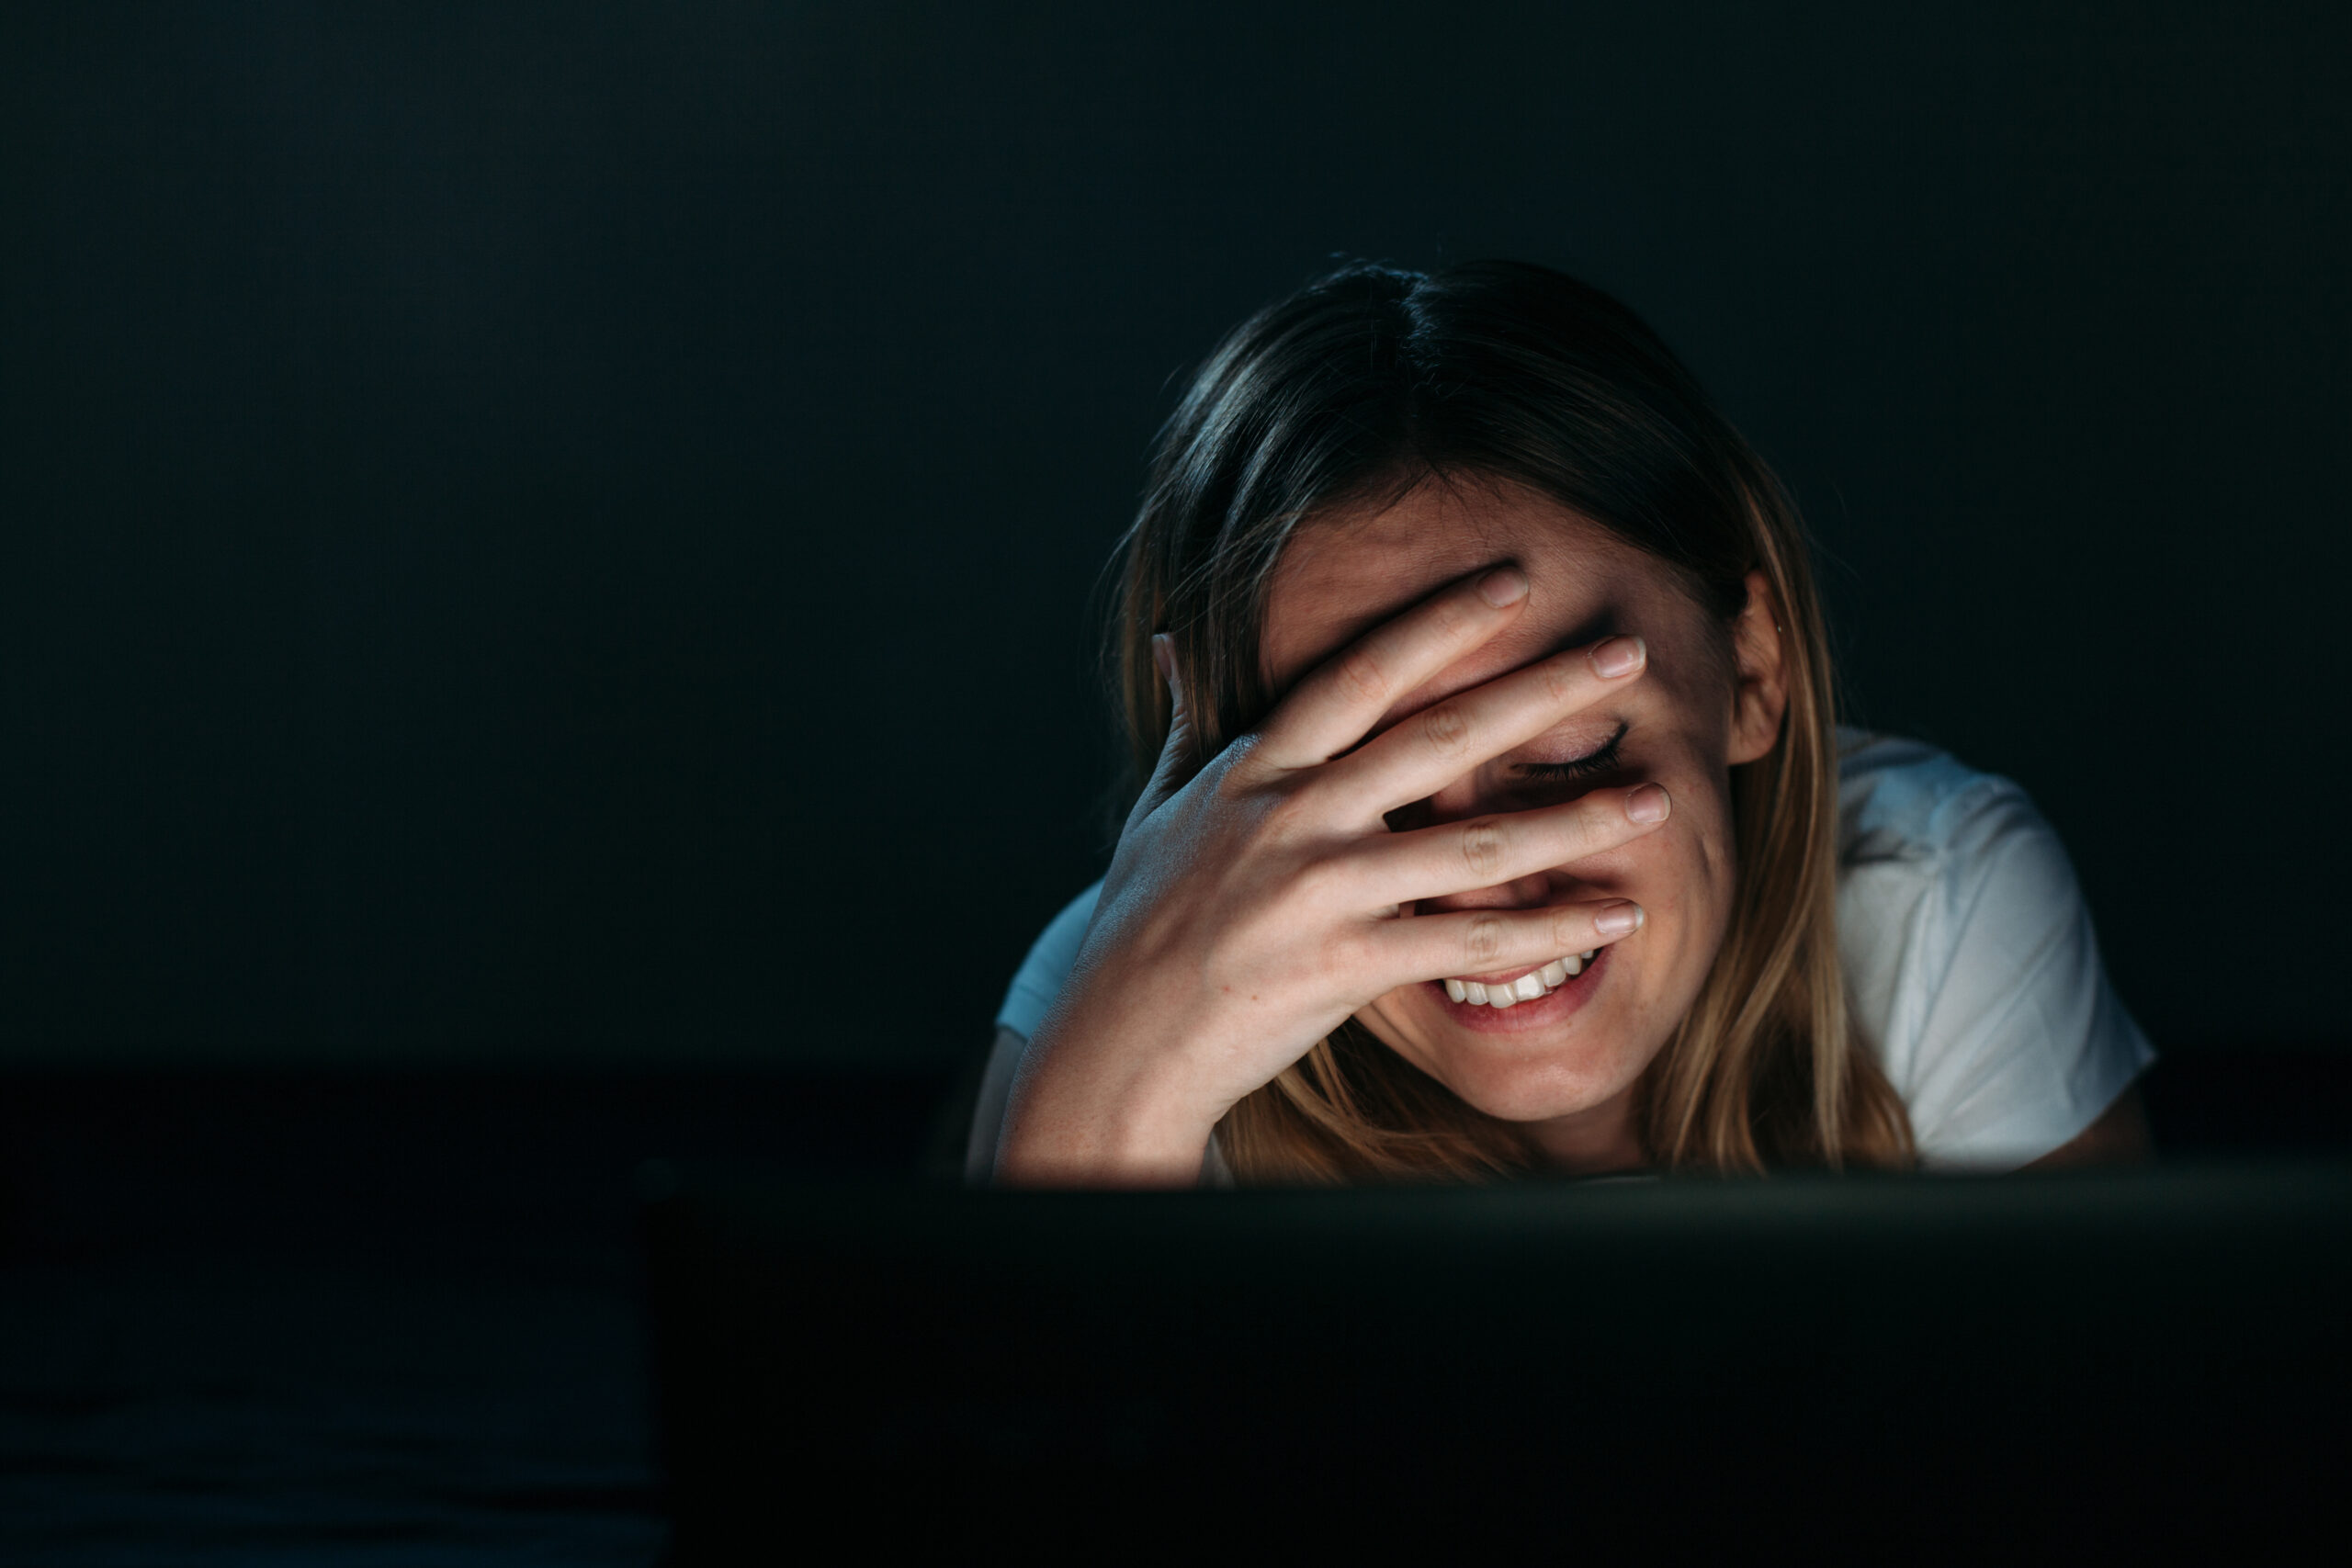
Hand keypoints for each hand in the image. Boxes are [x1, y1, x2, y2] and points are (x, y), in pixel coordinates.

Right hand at [996, 564, 1667, 1184]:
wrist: (1118, 1042)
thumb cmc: (1144, 923)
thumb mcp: (1161, 807)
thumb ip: (1187, 722)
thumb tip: (1172, 640)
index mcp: (1255, 767)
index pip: (1360, 674)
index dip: (1440, 624)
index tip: (1513, 581)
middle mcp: (1290, 816)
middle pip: (1438, 738)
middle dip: (1542, 690)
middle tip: (1626, 655)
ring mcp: (1317, 891)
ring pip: (1473, 846)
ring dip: (1576, 820)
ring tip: (1656, 797)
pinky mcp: (1342, 967)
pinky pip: (1467, 944)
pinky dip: (1548, 929)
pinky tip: (1615, 915)